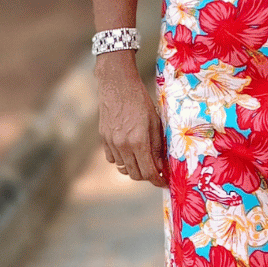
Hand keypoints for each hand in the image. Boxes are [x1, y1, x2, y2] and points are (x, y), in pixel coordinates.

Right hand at [94, 53, 167, 187]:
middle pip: (135, 174)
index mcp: (138, 141)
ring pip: (123, 168)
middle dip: (147, 176)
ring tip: (143, 161)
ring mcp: (111, 143)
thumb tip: (162, 165)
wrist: (117, 84)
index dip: (158, 180)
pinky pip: (112, 158)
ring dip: (134, 168)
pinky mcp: (103, 138)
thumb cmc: (140, 100)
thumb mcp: (155, 122)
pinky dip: (121, 160)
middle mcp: (123, 145)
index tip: (163, 182)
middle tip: (156, 171)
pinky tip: (128, 151)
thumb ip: (157, 146)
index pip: (149, 172)